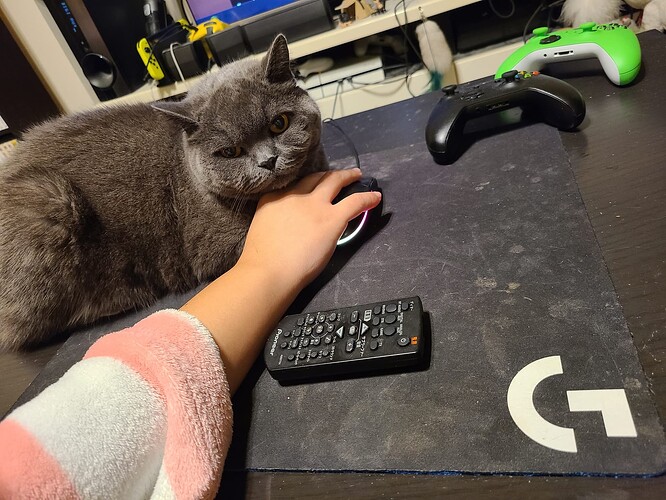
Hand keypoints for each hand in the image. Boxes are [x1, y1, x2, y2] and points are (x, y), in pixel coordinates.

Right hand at [181, 168, 379, 393]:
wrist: (269, 271)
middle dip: (328, 175)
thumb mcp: (262, 229)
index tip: (313, 183)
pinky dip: (367, 197)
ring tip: (357, 175)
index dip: (307, 183)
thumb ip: (275, 222)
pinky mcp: (332, 218)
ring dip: (347, 177)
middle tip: (338, 175)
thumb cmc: (260, 261)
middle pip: (315, 179)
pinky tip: (375, 197)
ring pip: (334, 182)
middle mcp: (294, 196)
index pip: (293, 185)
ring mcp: (315, 206)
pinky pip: (354, 202)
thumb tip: (286, 229)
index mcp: (272, 199)